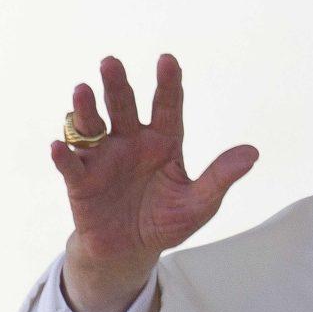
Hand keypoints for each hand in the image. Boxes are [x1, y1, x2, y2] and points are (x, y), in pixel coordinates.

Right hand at [51, 54, 258, 268]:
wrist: (131, 250)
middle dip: (118, 85)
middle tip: (111, 63)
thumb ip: (220, 177)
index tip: (167, 60)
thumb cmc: (166, 221)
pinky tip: (60, 146)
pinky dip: (64, 156)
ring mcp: (104, 158)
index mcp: (163, 142)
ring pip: (92, 126)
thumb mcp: (200, 202)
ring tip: (82, 91)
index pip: (167, 108)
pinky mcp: (81, 181)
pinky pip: (70, 165)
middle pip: (124, 107)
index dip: (168, 85)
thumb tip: (252, 153)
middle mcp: (131, 142)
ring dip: (86, 109)